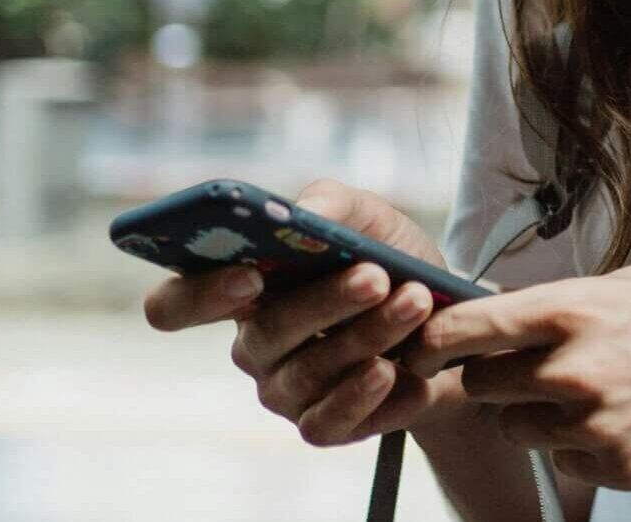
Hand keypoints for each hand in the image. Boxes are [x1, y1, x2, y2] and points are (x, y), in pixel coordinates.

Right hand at [139, 178, 467, 446]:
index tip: (250, 275)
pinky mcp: (322, 425)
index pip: (175, 305)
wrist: (455, 321)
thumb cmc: (392, 262)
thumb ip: (331, 205)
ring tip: (416, 302)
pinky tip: (399, 370)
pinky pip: (330, 422)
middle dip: (324, 302)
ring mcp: (283, 390)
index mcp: (241, 290)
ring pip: (309, 373)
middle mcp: (253, 345)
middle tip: (376, 276)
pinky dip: (369, 396)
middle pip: (262, 335)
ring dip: (368, 335)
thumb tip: (305, 213)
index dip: (200, 295)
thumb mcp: (369, 219)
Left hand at [400, 265, 630, 492]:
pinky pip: (563, 459)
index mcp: (576, 310)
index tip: (422, 343)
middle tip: (532, 367)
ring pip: (517, 427)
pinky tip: (623, 421)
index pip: (466, 328)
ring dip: (536, 413)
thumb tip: (515, 312)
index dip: (432, 338)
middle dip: (496, 376)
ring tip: (590, 393)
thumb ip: (571, 301)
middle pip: (481, 385)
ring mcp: (593, 424)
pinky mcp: (615, 467)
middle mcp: (574, 368)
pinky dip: (579, 445)